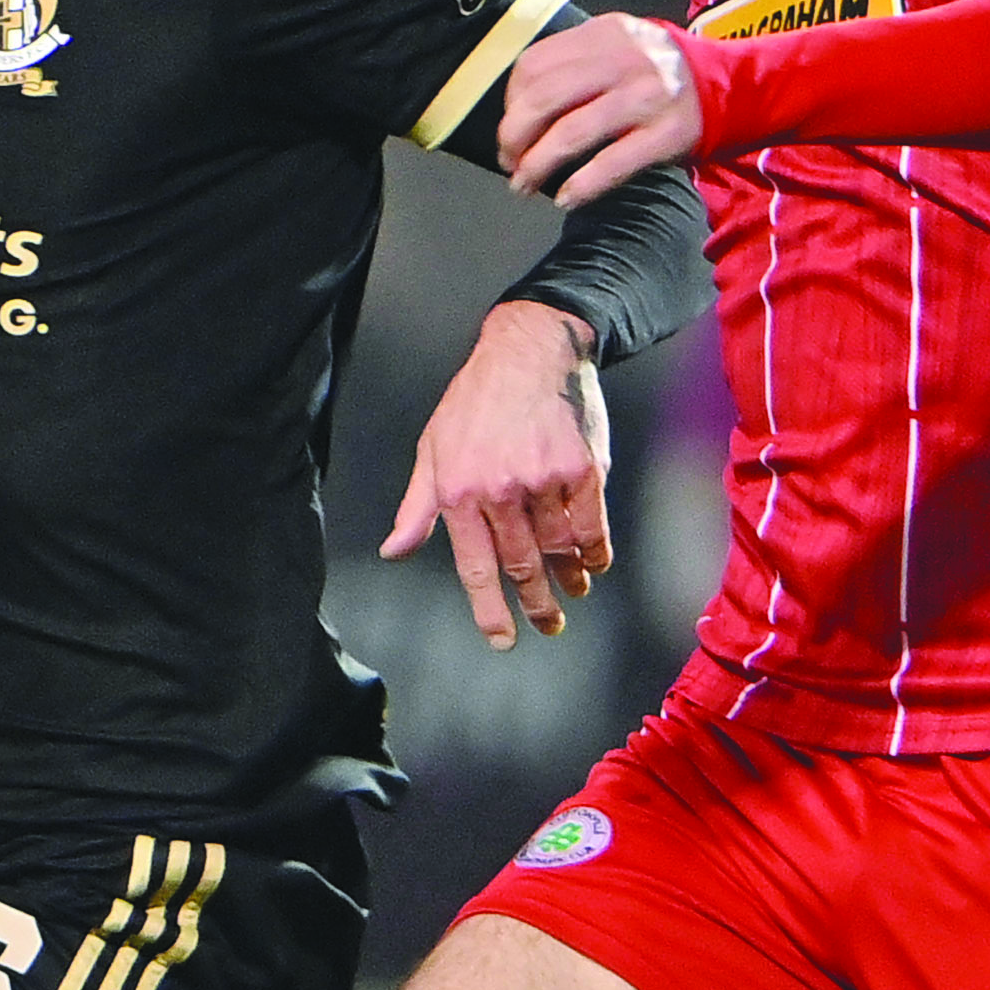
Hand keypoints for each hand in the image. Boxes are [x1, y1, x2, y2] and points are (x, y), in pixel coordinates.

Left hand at [385, 300, 611, 649]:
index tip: (502, 640)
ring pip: (560, 550)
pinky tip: (595, 562)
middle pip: (522, 566)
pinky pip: (592, 525)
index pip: (475, 567)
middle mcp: (500, 489)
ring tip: (574, 591)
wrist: (530, 348)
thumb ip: (417, 507)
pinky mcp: (583, 467)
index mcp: (459, 491)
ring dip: (570, 579)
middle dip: (537, 605)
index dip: (490, 610)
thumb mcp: (433, 449)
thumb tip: (394, 552)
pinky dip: (596, 551)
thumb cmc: (475, 401)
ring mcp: (544, 479)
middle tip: (549, 626)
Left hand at [497, 11, 701, 208]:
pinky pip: (611, 164)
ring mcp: (646, 97)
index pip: (535, 65)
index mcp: (604, 33)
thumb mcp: (618, 49)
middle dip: (515, 138)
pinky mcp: (665, 135)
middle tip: (510, 164)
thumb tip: (517, 116)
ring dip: (537, 167)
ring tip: (524, 186)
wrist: (729, 86)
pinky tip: (566, 199)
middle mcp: (624, 59)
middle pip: (544, 99)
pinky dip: (580, 187)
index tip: (509, 133)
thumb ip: (574, 67)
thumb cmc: (656, 76)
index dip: (511, 104)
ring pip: (571, 133)